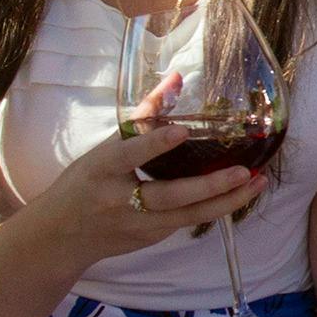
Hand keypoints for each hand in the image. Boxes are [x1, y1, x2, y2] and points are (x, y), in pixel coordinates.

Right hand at [23, 109, 263, 269]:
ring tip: (257, 182)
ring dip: (225, 201)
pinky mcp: (150, 238)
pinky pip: (186, 221)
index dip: (154, 144)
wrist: (59, 237)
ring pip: (187, 216)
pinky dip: (213, 207)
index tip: (182, 132)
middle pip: (169, 196)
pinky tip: (239, 193)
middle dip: (208, 186)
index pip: (129, 154)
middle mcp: (119, 199)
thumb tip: (176, 78)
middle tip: (244, 171)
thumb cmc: (83, 184)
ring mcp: (137, 224)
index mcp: (102, 169)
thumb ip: (142, 118)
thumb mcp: (102, 150)